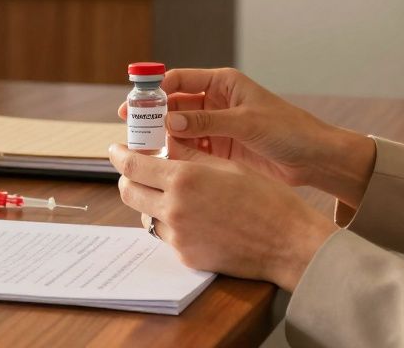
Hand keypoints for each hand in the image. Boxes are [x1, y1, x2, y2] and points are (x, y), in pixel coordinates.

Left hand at [109, 143, 336, 290]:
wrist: (287, 242)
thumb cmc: (266, 199)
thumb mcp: (228, 166)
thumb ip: (192, 156)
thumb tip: (168, 145)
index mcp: (184, 179)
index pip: (134, 165)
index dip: (119, 155)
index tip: (116, 149)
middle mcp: (174, 209)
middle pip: (130, 193)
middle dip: (128, 180)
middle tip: (137, 171)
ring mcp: (179, 237)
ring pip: (147, 215)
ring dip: (151, 203)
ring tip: (172, 195)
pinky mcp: (187, 257)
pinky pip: (168, 237)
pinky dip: (173, 225)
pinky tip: (195, 218)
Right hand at [119, 68, 371, 195]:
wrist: (314, 158)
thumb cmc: (289, 130)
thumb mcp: (246, 123)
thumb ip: (207, 122)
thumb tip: (170, 121)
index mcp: (223, 83)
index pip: (180, 80)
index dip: (155, 90)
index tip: (136, 104)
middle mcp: (216, 101)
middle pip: (174, 104)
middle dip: (153, 115)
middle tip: (132, 130)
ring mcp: (216, 126)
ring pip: (179, 128)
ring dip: (162, 136)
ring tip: (143, 149)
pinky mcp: (219, 149)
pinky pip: (190, 148)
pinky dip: (177, 153)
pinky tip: (164, 162)